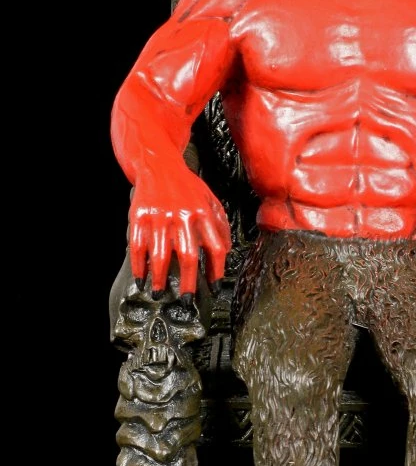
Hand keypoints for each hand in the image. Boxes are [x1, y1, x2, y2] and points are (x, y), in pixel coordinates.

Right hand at [128, 168, 231, 294]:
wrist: (158, 164)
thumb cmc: (186, 186)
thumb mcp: (210, 200)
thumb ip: (220, 224)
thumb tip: (227, 250)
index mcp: (203, 213)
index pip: (215, 247)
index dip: (216, 270)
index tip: (214, 287)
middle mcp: (182, 216)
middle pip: (189, 255)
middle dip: (189, 282)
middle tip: (187, 301)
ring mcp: (159, 216)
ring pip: (161, 254)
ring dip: (160, 278)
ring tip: (159, 293)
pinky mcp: (140, 216)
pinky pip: (138, 246)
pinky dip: (139, 265)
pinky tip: (141, 278)